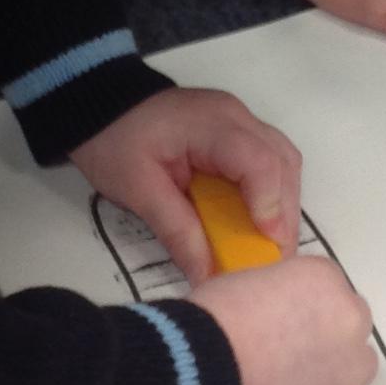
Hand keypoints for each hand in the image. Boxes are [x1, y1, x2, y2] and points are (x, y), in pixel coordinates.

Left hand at [69, 88, 301, 284]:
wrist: (102, 107)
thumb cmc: (114, 143)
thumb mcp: (137, 190)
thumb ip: (176, 231)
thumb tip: (207, 277)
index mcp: (211, 125)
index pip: (258, 160)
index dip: (270, 203)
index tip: (268, 244)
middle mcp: (236, 117)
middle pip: (282, 162)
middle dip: (283, 213)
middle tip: (271, 258)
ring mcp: (240, 121)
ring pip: (283, 161)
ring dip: (281, 204)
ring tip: (265, 244)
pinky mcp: (236, 132)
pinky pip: (268, 161)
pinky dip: (268, 193)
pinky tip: (255, 222)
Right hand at [194, 256, 379, 384]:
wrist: (207, 376)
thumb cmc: (217, 319)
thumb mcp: (245, 282)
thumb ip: (276, 292)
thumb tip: (275, 310)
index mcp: (324, 278)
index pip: (327, 283)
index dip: (303, 300)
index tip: (282, 313)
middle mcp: (349, 319)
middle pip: (350, 321)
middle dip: (328, 330)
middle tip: (291, 345)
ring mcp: (349, 368)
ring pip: (354, 365)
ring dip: (333, 366)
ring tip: (291, 377)